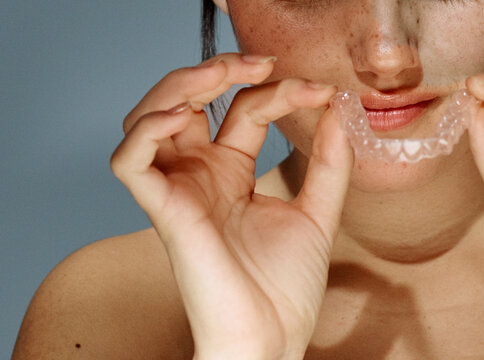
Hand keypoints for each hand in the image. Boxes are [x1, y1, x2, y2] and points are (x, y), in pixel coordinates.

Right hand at [111, 53, 352, 358]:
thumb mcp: (318, 213)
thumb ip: (329, 164)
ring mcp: (180, 192)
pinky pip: (130, 162)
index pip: (244, 111)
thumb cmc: (285, 288)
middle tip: (260, 62)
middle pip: (187, 102)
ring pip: (148, 119)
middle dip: (218, 71)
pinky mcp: (165, 212)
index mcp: (233, 173)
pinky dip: (146, 131)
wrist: (273, 337)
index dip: (279, 92)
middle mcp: (201, 176)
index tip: (323, 92)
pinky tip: (183, 116)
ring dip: (179, 86)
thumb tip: (337, 112)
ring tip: (221, 74)